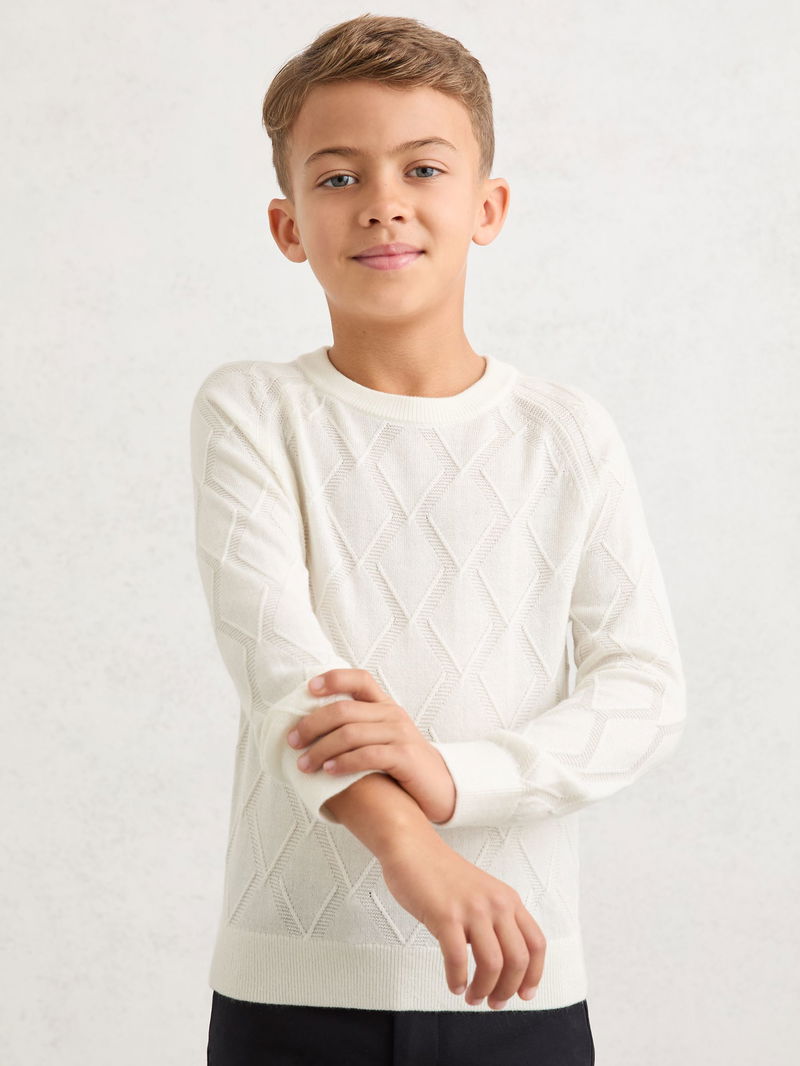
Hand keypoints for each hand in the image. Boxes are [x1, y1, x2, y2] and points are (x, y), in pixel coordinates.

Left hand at [287, 668, 456, 823]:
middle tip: (292, 741)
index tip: (307, 690)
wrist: (440, 789)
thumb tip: (311, 728)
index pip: (359, 679)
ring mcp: (400, 734)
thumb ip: (357, 728)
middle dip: (312, 724)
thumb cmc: (401, 766)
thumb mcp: (382, 738)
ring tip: (303, 764)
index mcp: (385, 705)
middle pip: (343, 709)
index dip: (332, 680)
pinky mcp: (405, 757)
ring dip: (321, 749)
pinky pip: (368, 755)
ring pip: (350, 733)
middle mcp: (392, 714)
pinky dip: (343, 762)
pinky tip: (328, 772)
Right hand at [380, 830, 545, 1008]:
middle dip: (507, 989)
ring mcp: (472, 908)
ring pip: (493, 964)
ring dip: (483, 989)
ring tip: (472, 997)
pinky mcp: (446, 914)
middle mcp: (496, 903)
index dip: (534, 974)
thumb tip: (499, 966)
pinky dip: (457, 979)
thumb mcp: (480, 894)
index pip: (536, 943)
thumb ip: (493, 921)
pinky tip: (453, 984)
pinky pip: (457, 959)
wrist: (412, 848)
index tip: (524, 995)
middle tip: (493, 1003)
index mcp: (508, 899)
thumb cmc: (441, 875)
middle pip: (518, 959)